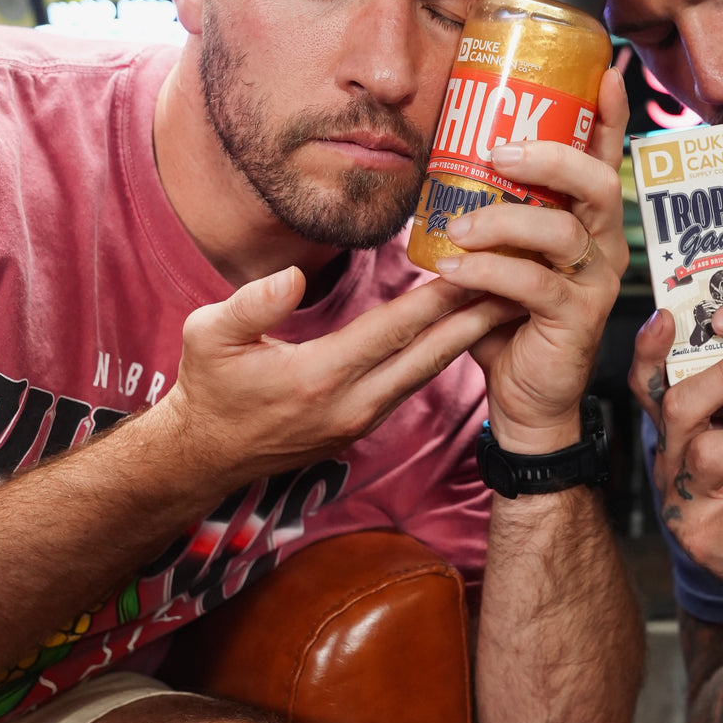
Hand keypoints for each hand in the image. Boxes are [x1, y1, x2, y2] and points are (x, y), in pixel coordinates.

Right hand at [155, 267, 522, 493]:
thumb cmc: (207, 387)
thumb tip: (292, 277)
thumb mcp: (208, 337)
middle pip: (429, 354)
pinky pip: (413, 383)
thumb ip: (251, 305)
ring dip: (468, 336)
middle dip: (476, 317)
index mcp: (319, 377)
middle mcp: (352, 404)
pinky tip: (463, 329)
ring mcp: (362, 419)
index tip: (477, 267)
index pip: (393, 330)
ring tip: (506, 299)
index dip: (438, 298)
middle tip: (519, 282)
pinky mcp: (363, 424)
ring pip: (428, 372)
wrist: (203, 455)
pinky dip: (442, 354)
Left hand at [433, 67, 629, 452]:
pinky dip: (487, 271)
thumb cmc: (509, 316)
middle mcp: (603, 244)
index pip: (607, 157)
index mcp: (589, 219)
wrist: (524, 398)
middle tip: (497, 151)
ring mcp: (594, 282)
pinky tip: (453, 270)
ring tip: (459, 224)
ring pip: (562, 232)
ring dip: (503, 220)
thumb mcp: (502, 252)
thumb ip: (490, 210)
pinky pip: (532, 284)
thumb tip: (443, 157)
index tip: (604, 71)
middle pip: (597, 183)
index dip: (611, 115)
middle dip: (549, 158)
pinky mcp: (575, 319)